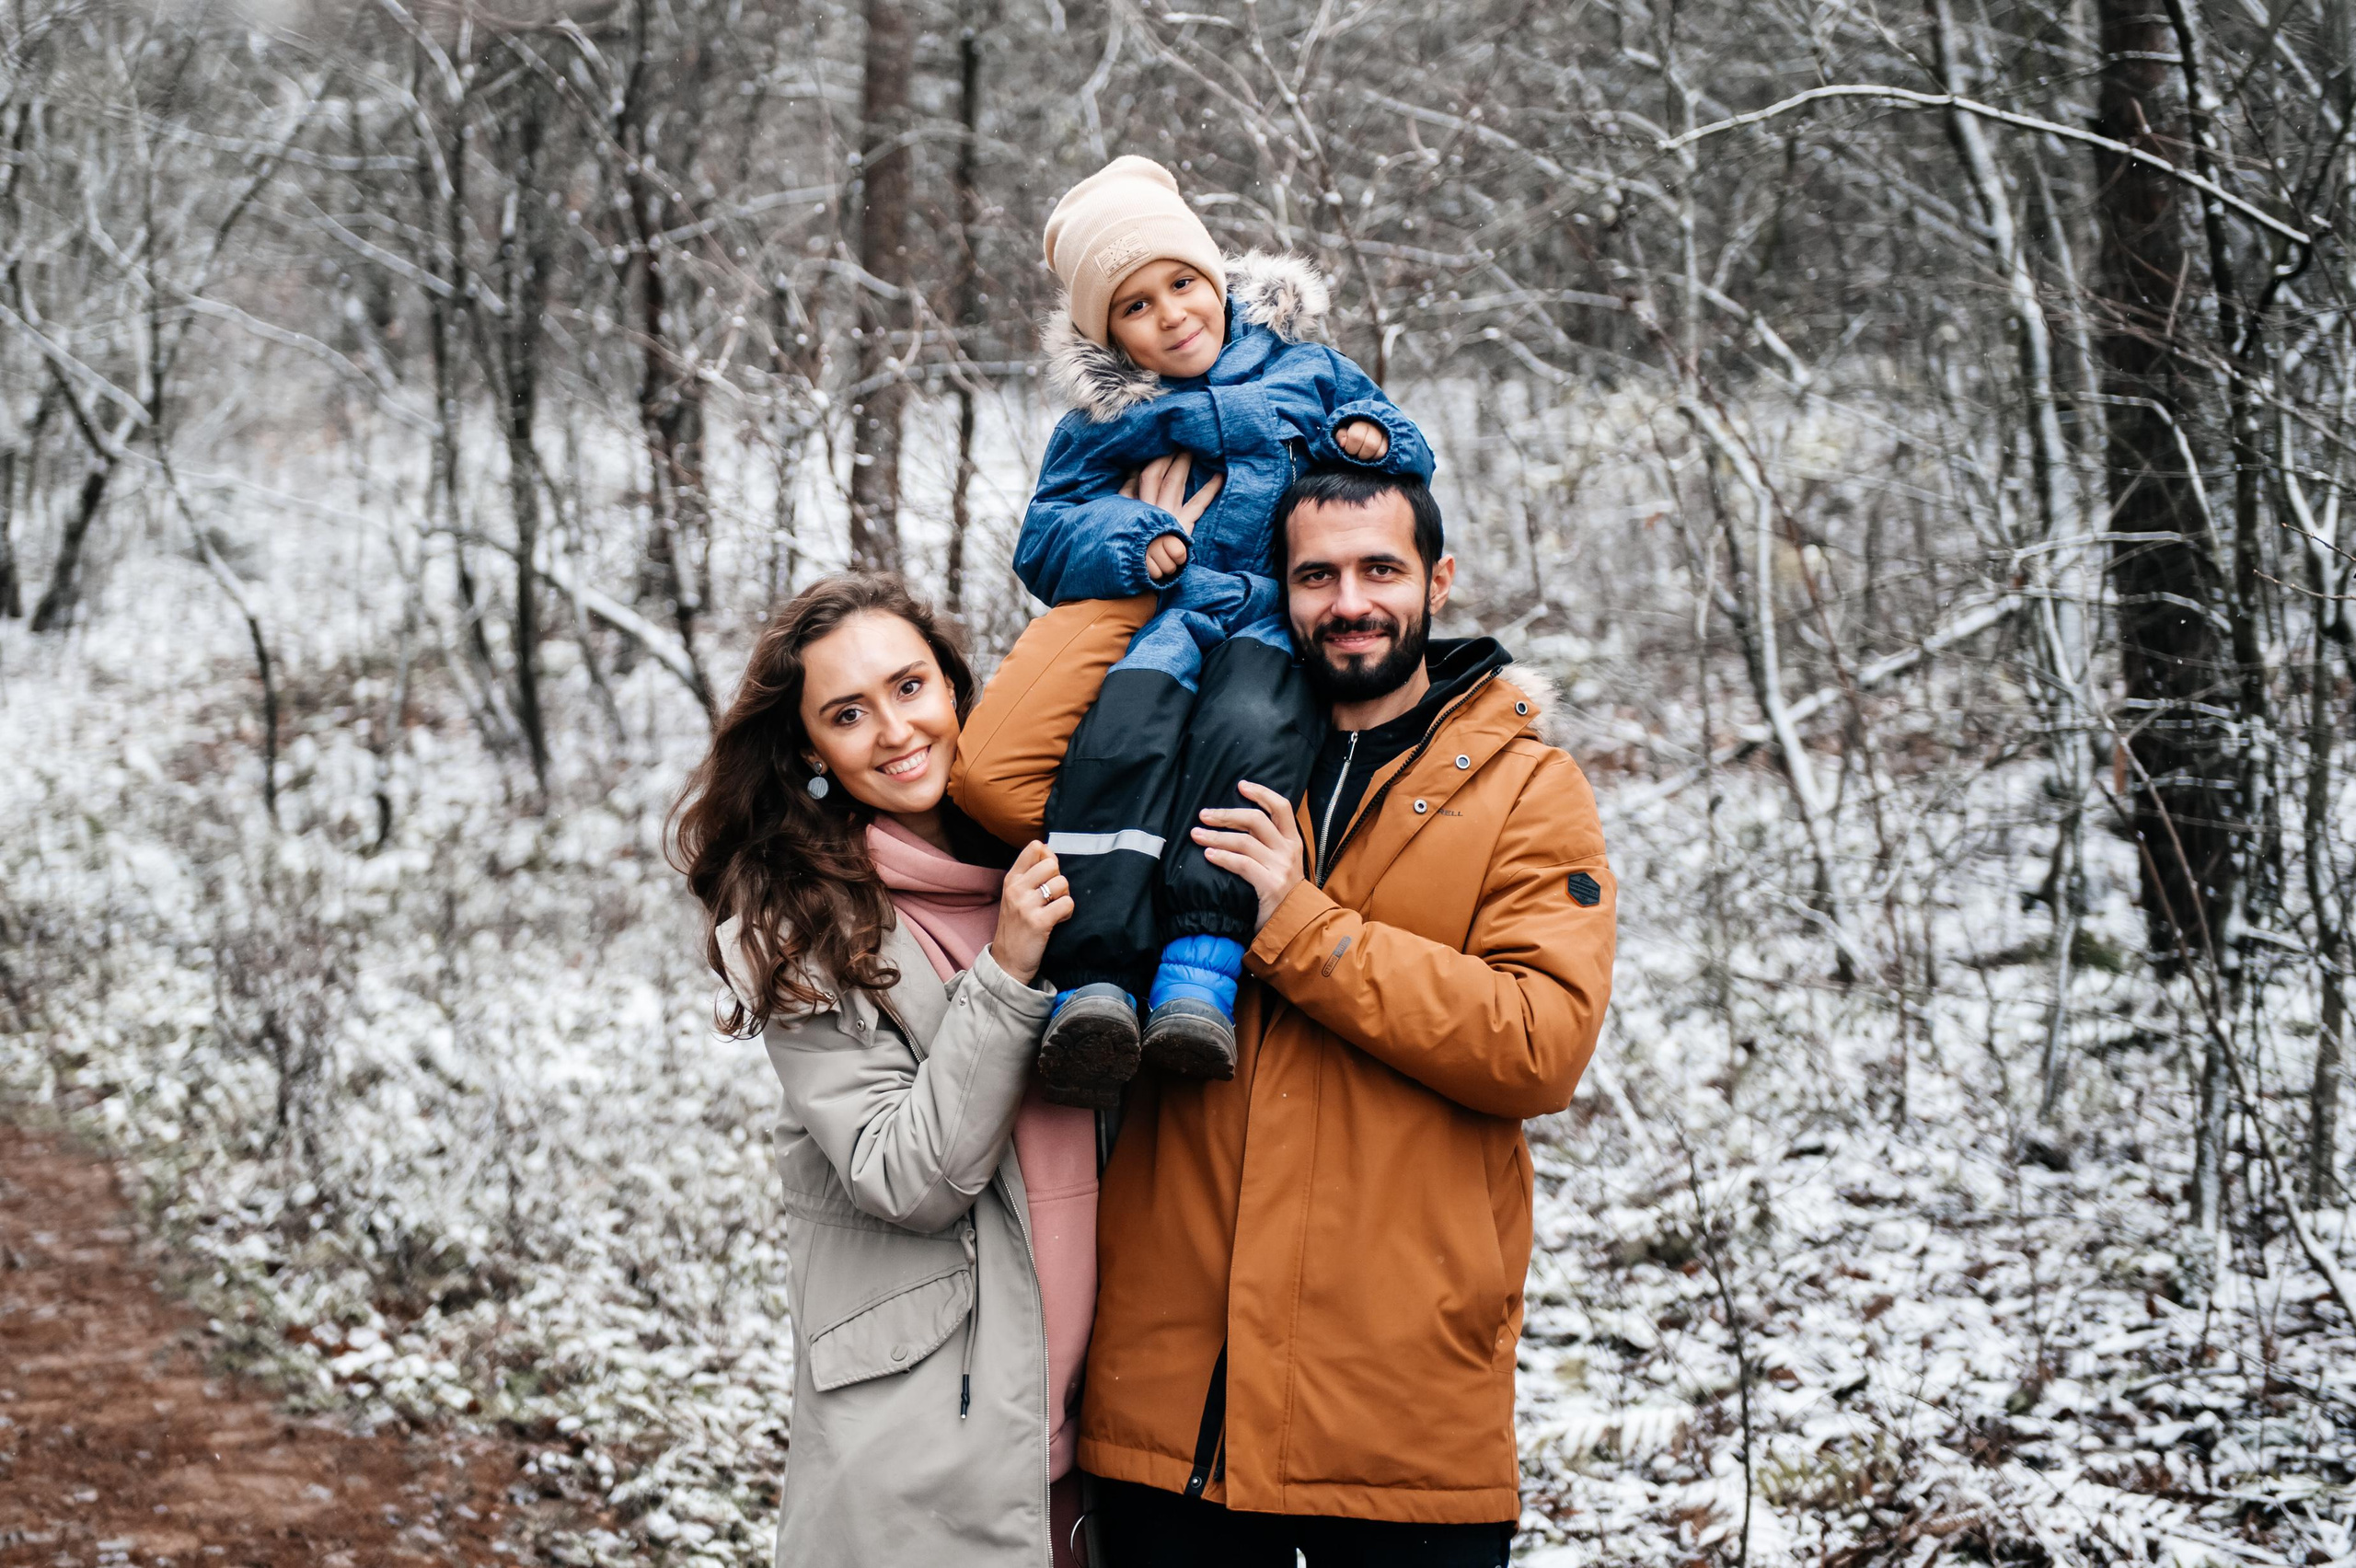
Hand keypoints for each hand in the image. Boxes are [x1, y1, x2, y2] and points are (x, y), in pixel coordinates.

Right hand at [994, 841, 1073, 983]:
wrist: (1007, 962)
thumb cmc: (1017, 926)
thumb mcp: (1015, 895)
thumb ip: (1029, 873)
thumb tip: (1047, 849)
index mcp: (1011, 879)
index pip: (1034, 848)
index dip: (1049, 858)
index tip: (1047, 876)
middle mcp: (1016, 889)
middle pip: (1052, 864)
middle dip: (1058, 880)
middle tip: (1052, 897)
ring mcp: (1026, 905)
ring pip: (1062, 883)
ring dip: (1064, 898)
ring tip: (1054, 910)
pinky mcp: (1039, 922)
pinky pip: (1067, 904)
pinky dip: (1067, 913)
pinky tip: (1057, 921)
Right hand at [1123, 452, 1225, 583]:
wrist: (1143, 571)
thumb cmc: (1134, 545)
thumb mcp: (1122, 519)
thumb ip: (1126, 496)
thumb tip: (1130, 474)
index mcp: (1137, 506)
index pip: (1143, 476)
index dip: (1152, 460)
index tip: (1160, 444)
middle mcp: (1151, 508)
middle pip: (1158, 475)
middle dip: (1168, 457)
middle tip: (1179, 440)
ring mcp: (1168, 516)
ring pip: (1175, 484)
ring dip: (1182, 465)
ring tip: (1192, 449)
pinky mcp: (1182, 527)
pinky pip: (1197, 505)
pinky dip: (1209, 489)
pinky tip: (1219, 476)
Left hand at [1191, 780, 1305, 934]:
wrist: (1297, 927)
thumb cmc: (1282, 895)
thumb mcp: (1281, 865)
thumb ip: (1267, 847)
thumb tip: (1235, 827)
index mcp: (1293, 842)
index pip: (1281, 807)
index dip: (1261, 793)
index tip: (1241, 785)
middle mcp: (1289, 851)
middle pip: (1256, 820)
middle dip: (1227, 814)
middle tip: (1204, 814)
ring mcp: (1280, 867)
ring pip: (1244, 841)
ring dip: (1216, 836)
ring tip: (1197, 835)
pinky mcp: (1270, 885)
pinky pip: (1242, 865)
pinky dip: (1223, 857)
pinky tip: (1208, 854)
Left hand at [1335, 418, 1389, 461]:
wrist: (1367, 425)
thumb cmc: (1352, 430)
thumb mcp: (1343, 430)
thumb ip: (1341, 435)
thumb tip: (1343, 444)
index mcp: (1361, 421)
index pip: (1356, 437)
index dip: (1351, 448)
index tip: (1348, 448)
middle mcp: (1375, 425)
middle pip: (1370, 445)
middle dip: (1361, 454)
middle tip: (1357, 453)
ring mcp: (1385, 433)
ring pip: (1379, 451)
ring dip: (1369, 457)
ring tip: (1363, 453)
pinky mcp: (1390, 440)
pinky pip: (1385, 453)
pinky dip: (1376, 457)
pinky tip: (1370, 455)